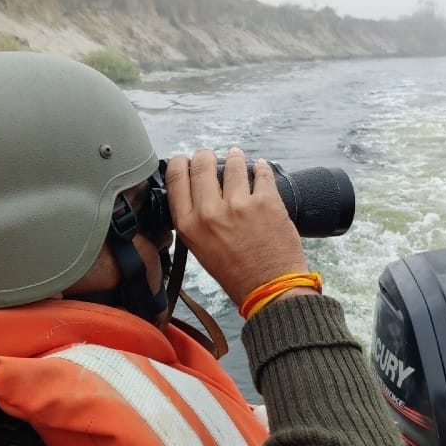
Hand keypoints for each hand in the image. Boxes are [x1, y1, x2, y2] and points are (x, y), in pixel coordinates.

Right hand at [165, 148, 310, 305]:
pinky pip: (261, 172)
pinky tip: (259, 167)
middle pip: (202, 164)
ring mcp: (239, 205)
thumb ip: (194, 220)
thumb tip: (195, 191)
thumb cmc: (235, 274)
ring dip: (235, 157)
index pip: (176, 178)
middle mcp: (210, 212)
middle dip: (206, 156)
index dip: (181, 163)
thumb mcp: (200, 249)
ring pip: (232, 164)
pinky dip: (261, 167)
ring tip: (237, 157)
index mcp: (189, 225)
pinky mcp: (267, 201)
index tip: (187, 160)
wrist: (270, 289)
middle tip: (212, 157)